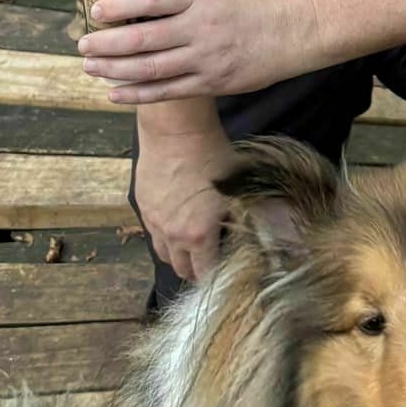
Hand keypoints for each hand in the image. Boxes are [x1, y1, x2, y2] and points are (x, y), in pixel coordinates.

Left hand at [77, 0, 322, 102]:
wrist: (297, 30)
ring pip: (151, 68)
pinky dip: (138, 93)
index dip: (120, 6)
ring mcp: (206, 58)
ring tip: (90, 67)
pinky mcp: (213, 82)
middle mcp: (201, 27)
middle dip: (106, 43)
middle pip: (143, 38)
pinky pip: (169, 91)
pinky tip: (114, 92)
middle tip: (82, 44)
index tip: (96, 11)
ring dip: (114, 69)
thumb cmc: (257, 0)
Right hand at [132, 127, 235, 283]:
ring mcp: (153, 221)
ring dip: (178, 255)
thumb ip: (249, 217)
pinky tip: (176, 221)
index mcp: (198, 236)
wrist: (176, 131)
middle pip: (182, 269)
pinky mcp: (142, 205)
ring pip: (163, 253)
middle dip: (197, 269)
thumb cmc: (214, 156)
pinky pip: (152, 232)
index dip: (218, 275)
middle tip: (211, 260)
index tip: (227, 270)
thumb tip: (264, 236)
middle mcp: (172, 234)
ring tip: (192, 245)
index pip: (206, 273)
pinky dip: (164, 235)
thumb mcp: (240, 188)